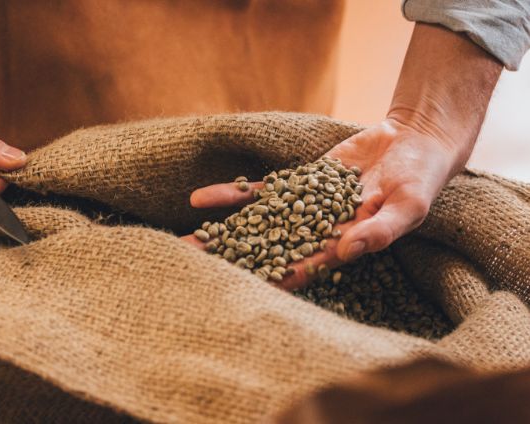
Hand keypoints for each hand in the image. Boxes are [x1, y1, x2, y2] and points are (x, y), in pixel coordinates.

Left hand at [182, 119, 458, 288]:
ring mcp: (301, 208)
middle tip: (187, 274)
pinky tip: (197, 200)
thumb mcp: (409, 204)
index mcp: (342, 245)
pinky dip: (230, 196)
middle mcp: (316, 232)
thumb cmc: (421, 178)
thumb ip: (381, 229)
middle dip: (229, 263)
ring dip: (219, 234)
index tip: (237, 291)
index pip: (300, 268)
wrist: (412, 141)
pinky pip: (257, 192)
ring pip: (253, 225)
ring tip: (180, 245)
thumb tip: (348, 251)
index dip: (269, 279)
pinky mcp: (296, 183)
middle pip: (265, 251)